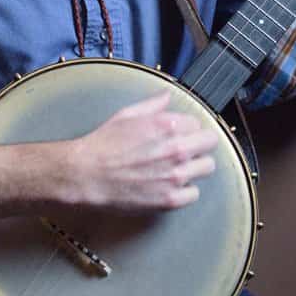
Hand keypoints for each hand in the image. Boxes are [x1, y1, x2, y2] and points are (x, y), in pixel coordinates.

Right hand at [58, 94, 219, 214]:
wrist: (85, 175)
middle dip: (198, 144)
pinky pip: (194, 193)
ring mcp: (175, 175)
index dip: (187, 128)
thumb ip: (152, 105)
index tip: (179, 134)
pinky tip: (169, 185)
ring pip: (207, 167)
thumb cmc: (101, 146)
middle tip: (183, 149)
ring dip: (194, 166)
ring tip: (176, 168)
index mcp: (166, 126)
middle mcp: (175, 149)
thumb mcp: (125, 116)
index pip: (198, 123)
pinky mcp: (170, 198)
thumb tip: (167, 96)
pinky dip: (184, 191)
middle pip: (210, 143)